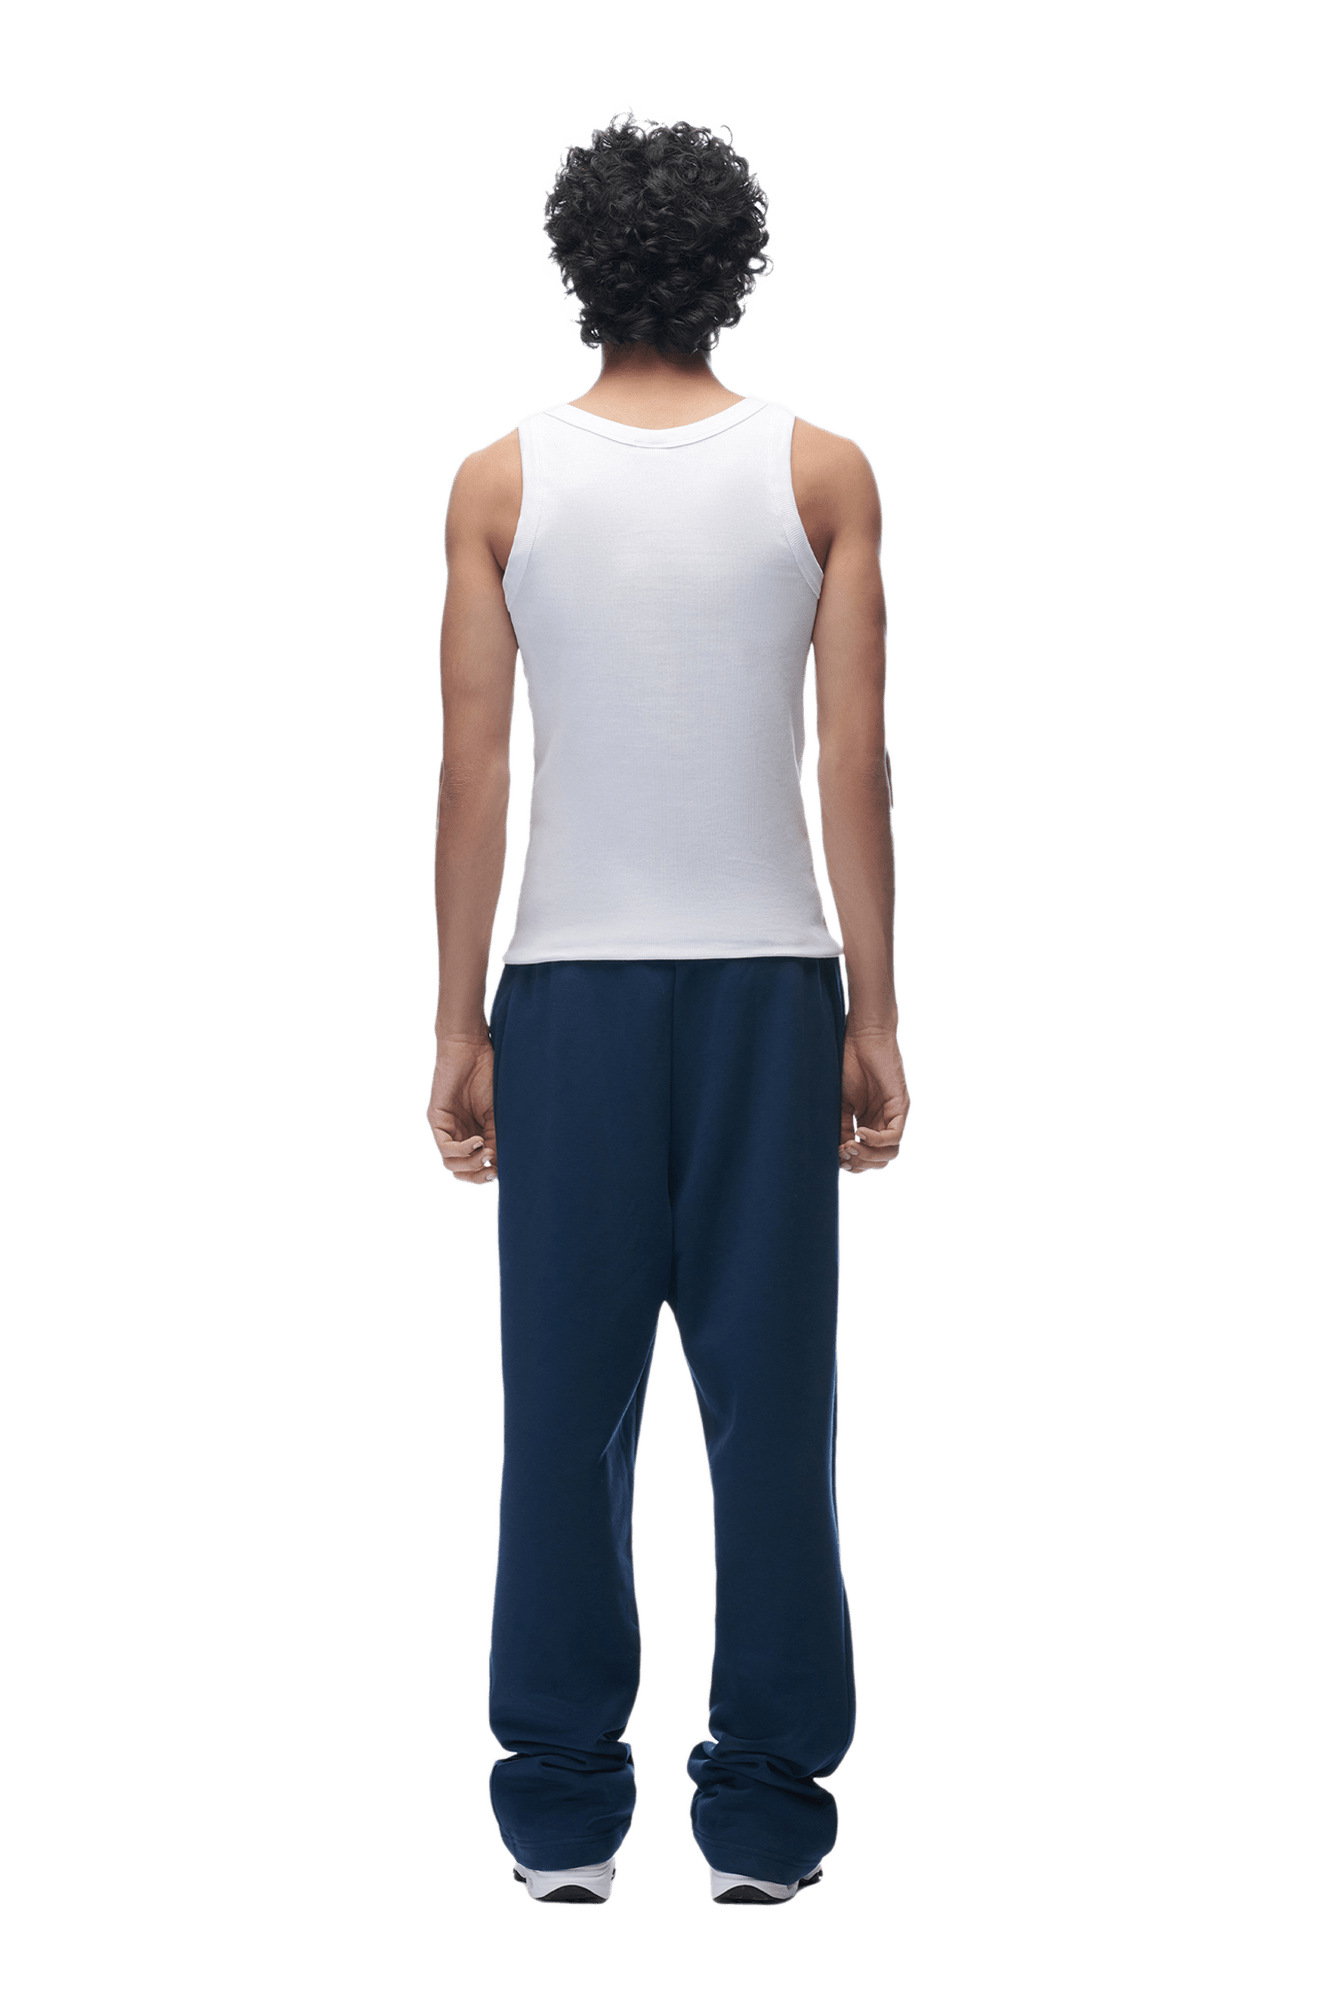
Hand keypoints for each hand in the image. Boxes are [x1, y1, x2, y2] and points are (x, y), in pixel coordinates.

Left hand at [424, 1035, 496, 1186]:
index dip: (489, 1174)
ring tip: (487, 1154)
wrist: (472, 1048)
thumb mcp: (498, 1112)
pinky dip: (463, 1150)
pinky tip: (478, 1141)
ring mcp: (446, 1129)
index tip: (505, 1169)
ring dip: (471, 1165)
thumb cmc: (489, 1074)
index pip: (477, 1167)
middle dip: (478, 1177)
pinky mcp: (436, 1120)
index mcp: (475, 1134)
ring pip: (452, 1165)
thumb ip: (498, 1137)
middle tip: (494, 1171)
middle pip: (462, 1172)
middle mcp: (458, 1135)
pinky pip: (445, 1147)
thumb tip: (502, 1165)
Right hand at [839, 1026, 911, 1174]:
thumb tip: (838, 1154)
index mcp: (869, 1123)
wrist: (861, 1037)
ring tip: (850, 1146)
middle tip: (843, 1155)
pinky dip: (876, 1140)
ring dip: (869, 1156)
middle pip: (881, 1160)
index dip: (853, 1164)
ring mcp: (895, 1115)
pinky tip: (859, 1133)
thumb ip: (841, 1128)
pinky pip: (895, 1135)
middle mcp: (884, 1122)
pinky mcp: (901, 1106)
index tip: (835, 1156)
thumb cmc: (848, 1064)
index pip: (868, 1157)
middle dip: (861, 1164)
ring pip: (891, 1153)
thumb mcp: (839, 1103)